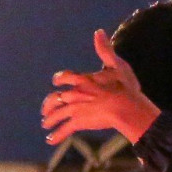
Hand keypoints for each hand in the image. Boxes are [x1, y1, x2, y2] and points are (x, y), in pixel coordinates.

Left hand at [42, 30, 161, 145]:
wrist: (126, 107)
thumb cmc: (124, 86)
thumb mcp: (116, 64)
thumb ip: (105, 49)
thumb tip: (98, 31)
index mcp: (82, 80)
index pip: (64, 78)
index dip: (59, 80)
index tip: (56, 82)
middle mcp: (74, 93)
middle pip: (54, 98)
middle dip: (48, 105)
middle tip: (45, 110)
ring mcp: (75, 108)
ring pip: (56, 114)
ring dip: (49, 120)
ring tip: (46, 124)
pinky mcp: (79, 121)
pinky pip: (64, 129)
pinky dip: (56, 135)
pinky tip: (50, 140)